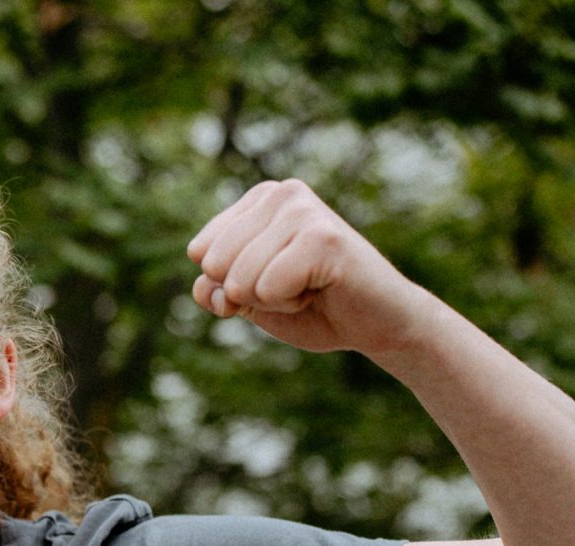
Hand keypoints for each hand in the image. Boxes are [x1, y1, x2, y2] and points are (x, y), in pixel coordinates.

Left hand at [187, 180, 431, 356]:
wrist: (375, 324)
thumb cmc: (313, 307)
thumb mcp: (249, 300)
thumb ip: (215, 290)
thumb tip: (208, 284)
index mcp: (258, 199)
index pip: (200, 252)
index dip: (230, 285)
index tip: (274, 280)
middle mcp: (280, 193)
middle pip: (214, 265)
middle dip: (250, 293)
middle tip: (295, 285)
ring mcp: (303, 209)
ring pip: (239, 279)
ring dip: (273, 300)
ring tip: (310, 286)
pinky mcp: (323, 236)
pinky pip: (267, 289)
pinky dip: (290, 303)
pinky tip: (322, 289)